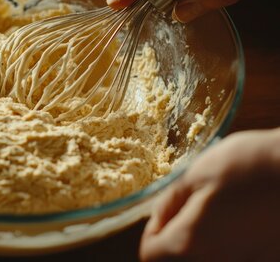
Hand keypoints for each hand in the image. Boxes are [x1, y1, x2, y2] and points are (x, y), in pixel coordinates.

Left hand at [140, 128, 279, 260]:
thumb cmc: (250, 166)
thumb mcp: (196, 174)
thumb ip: (170, 202)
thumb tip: (157, 219)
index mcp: (190, 243)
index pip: (150, 254)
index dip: (152, 232)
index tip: (167, 214)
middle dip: (177, 242)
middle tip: (192, 213)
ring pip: (209, 260)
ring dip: (205, 246)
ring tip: (222, 215)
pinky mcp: (268, 259)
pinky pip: (238, 256)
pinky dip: (234, 246)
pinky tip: (244, 222)